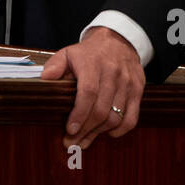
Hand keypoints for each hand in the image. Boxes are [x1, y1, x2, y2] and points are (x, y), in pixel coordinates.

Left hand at [40, 26, 144, 149]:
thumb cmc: (89, 53)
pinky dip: (120, 130)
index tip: (70, 129)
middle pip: (101, 109)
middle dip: (85, 129)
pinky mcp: (138, 90)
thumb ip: (55, 65)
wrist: (118, 41)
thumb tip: (45, 79)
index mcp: (93, 63)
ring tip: (84, 141)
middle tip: (72, 142)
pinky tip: (108, 134)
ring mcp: (128, 82)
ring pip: (115, 116)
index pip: (88, 92)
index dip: (79, 113)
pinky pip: (132, 117)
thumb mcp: (68, 53)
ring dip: (99, 132)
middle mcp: (113, 73)